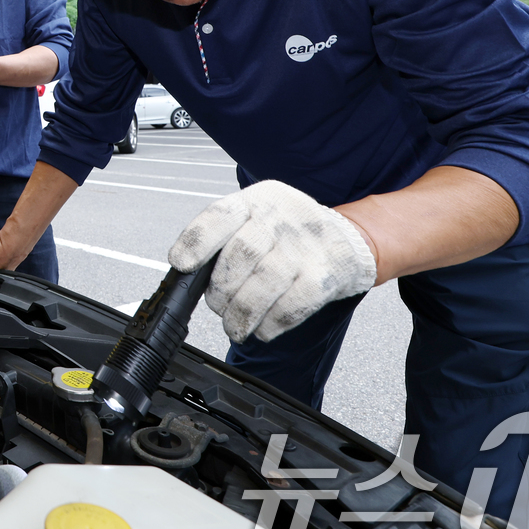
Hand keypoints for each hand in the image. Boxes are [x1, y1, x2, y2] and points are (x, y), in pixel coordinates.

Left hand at [167, 180, 377, 343]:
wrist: (346, 239)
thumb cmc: (289, 233)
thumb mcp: (256, 218)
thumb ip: (224, 239)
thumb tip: (189, 276)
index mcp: (257, 200)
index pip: (220, 215)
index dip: (196, 241)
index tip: (181, 263)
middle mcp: (281, 217)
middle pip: (240, 254)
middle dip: (220, 288)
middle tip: (217, 304)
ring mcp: (306, 246)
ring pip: (264, 283)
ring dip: (241, 313)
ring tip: (234, 325)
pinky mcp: (325, 276)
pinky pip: (290, 306)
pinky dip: (270, 323)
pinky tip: (262, 328)